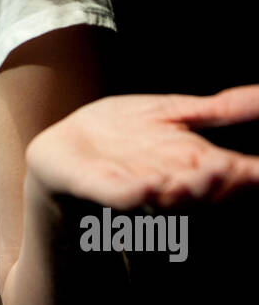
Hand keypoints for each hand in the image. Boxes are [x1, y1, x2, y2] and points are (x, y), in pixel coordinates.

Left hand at [25, 86, 258, 209]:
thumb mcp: (176, 111)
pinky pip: (122, 195)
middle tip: (240, 172)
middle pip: (208, 189)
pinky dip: (138, 193)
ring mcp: (138, 187)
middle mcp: (173, 181)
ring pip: (170, 196)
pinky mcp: (101, 187)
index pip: (237, 173)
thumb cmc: (123, 133)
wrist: (63, 144)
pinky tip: (152, 187)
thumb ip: (222, 107)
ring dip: (190, 190)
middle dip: (226, 182)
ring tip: (206, 177)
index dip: (253, 175)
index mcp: (195, 162)